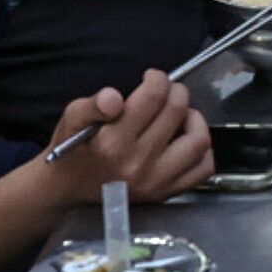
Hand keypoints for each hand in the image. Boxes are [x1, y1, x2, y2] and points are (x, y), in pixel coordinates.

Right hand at [47, 69, 213, 204]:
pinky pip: (202, 169)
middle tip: (165, 91)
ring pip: (197, 140)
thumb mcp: (72, 118)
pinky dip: (201, 149)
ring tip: (179, 115)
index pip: (153, 96)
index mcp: (112, 142)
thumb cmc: (73, 150)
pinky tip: (185, 139)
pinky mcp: (165, 193)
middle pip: (177, 110)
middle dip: (175, 91)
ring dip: (193, 118)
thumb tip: (114, 97)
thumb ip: (93, 104)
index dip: (157, 78)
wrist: (69, 189)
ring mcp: (155, 181)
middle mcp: (137, 163)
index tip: (151, 78)